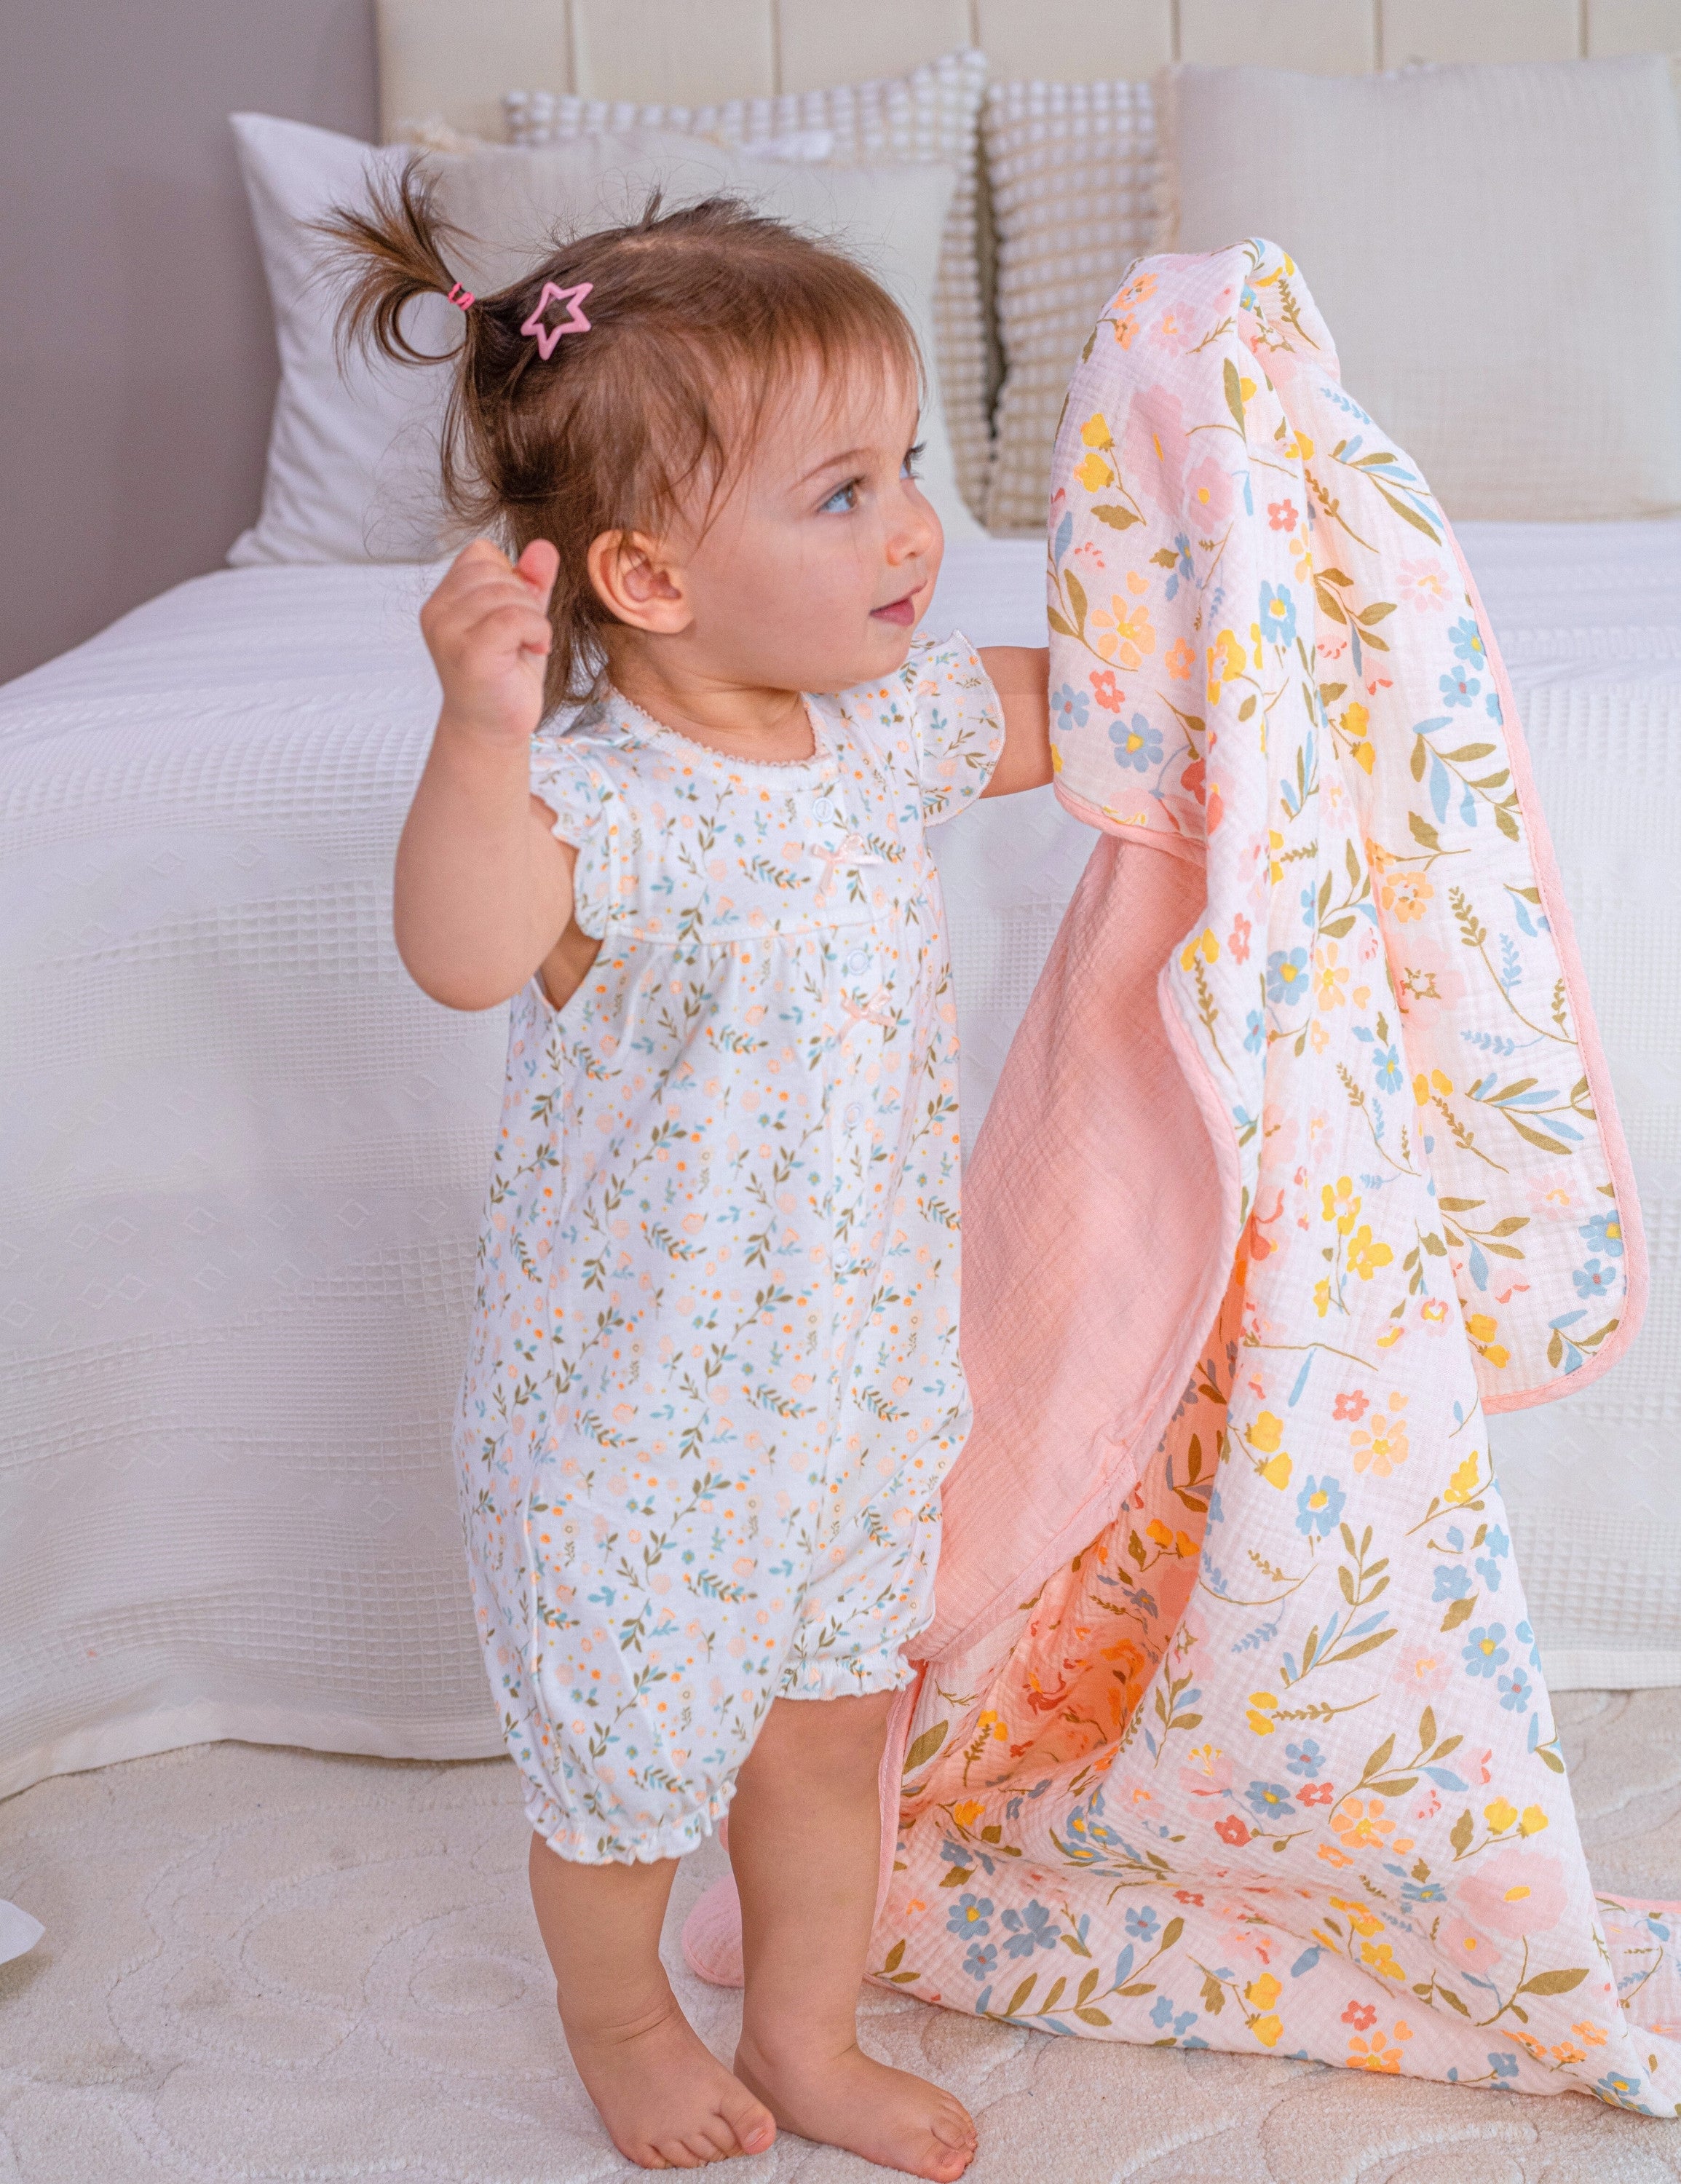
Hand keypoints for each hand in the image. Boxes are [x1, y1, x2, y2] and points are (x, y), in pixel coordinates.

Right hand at [420, 537, 559, 746]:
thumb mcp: (522, 621)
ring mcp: (448, 632)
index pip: (480, 553)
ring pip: (506, 593)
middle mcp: (436, 612)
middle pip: (494, 570)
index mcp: (443, 600)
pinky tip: (534, 650)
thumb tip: (543, 547)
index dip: (510, 576)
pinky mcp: (468, 653)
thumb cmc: (504, 677)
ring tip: (527, 646)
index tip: (516, 615)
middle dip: (524, 598)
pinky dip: (537, 630)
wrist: (492, 731)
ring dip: (533, 618)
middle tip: (525, 635)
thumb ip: (531, 583)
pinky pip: (514, 617)